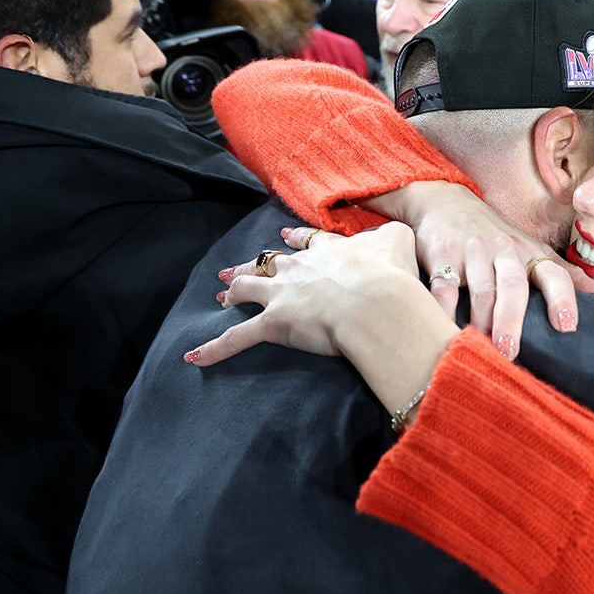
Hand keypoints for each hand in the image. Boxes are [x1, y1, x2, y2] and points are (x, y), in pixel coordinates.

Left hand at [186, 223, 459, 413]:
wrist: (376, 301)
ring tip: (221, 297)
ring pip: (248, 289)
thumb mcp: (399, 240)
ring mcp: (282, 294)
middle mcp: (299, 268)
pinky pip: (237, 338)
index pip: (307, 243)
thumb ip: (392, 235)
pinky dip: (214, 349)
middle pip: (270, 262)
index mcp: (328, 250)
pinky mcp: (273, 324)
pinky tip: (194, 358)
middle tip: (239, 270)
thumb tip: (393, 234)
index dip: (296, 241)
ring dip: (233, 292)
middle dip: (254, 265)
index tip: (287, 237)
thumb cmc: (391, 275)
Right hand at [371, 181, 593, 357]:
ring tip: (481, 349)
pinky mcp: (441, 255)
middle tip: (510, 351)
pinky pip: (443, 286)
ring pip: (480, 289)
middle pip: (513, 286)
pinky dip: (444, 309)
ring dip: (481, 321)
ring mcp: (472, 252)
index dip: (562, 299)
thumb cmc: (495, 237)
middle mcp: (504, 250)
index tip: (567, 327)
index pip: (553, 274)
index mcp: (530, 253)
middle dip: (512, 319)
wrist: (444, 202)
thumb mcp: (533, 251)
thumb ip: (567, 276)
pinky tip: (445, 329)